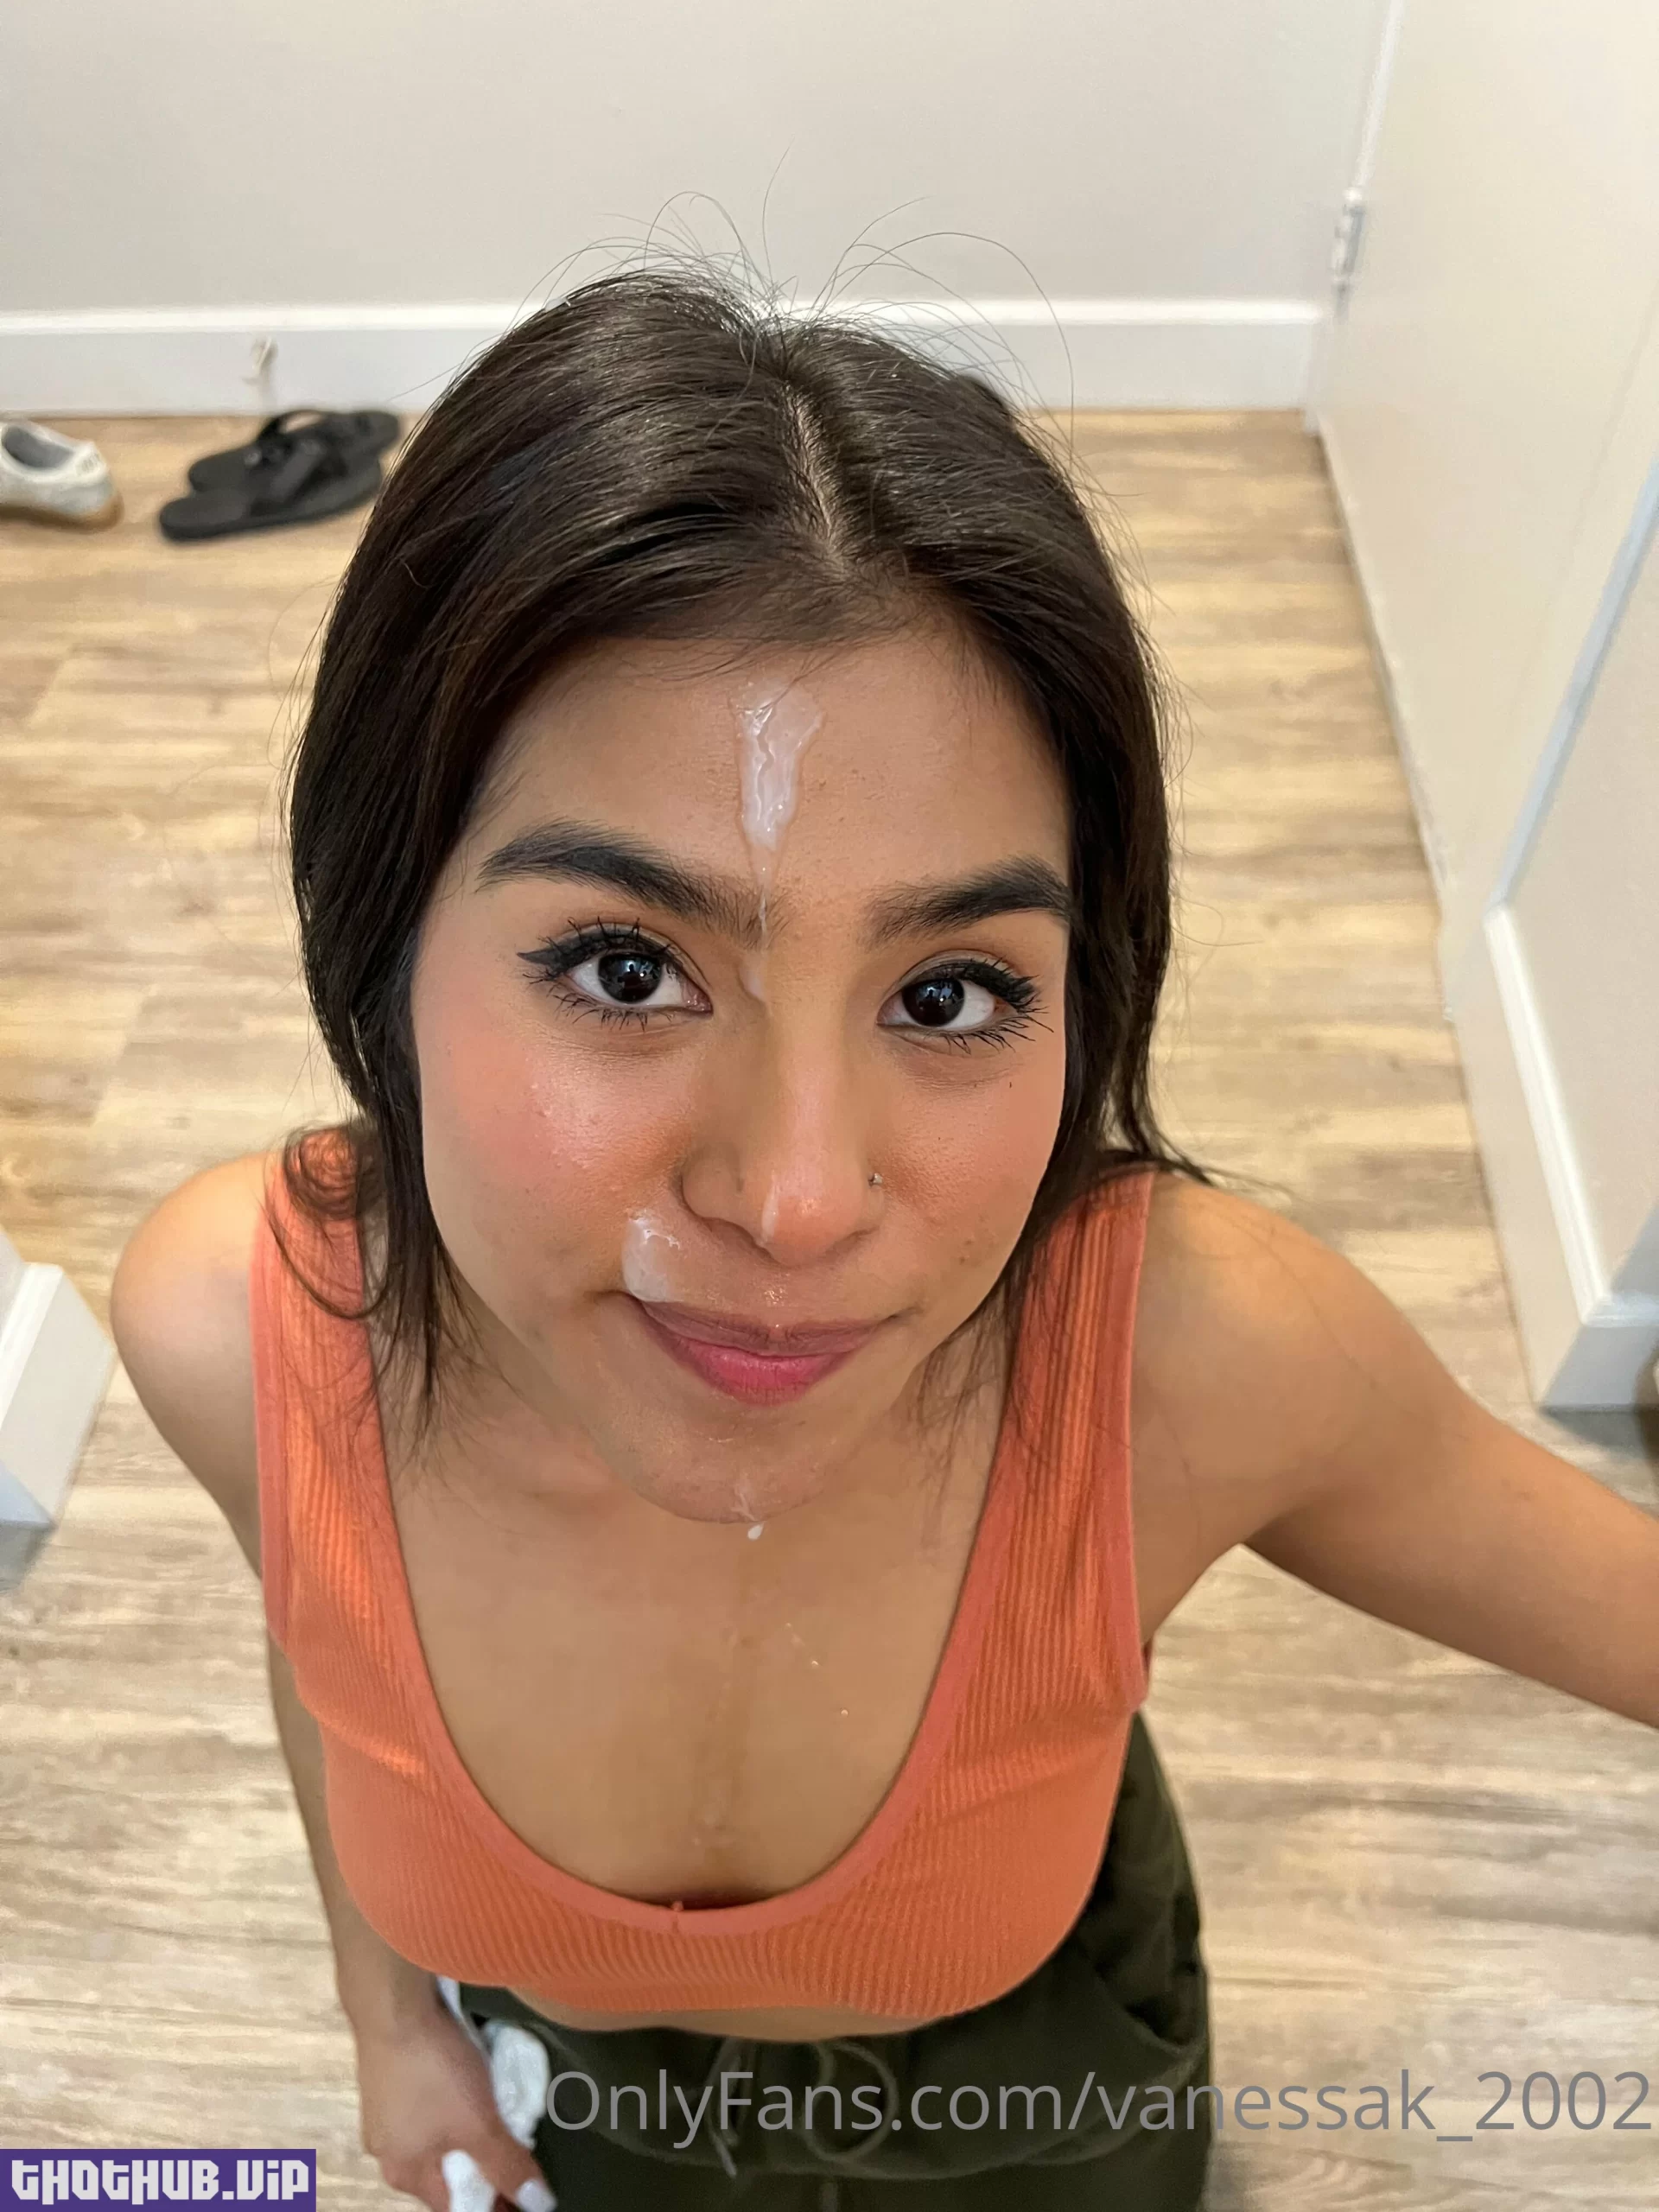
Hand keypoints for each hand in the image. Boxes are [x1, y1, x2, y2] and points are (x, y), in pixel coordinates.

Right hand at [353, 1987, 550, 2210]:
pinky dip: (451, 2101)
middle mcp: (388, 2150)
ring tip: (498, 2108)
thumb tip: (537, 2202)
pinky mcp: (388, 2076)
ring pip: (435, 2134)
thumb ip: (507, 2165)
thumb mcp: (479, 2123)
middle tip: (518, 2145)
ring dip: (466, 2129)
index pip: (456, 2205)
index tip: (526, 2190)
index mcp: (404, 2173)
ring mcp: (383, 2111)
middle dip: (480, 2164)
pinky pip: (427, 2103)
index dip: (495, 2201)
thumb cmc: (432, 2071)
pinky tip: (468, 2079)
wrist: (393, 2003)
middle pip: (444, 2171)